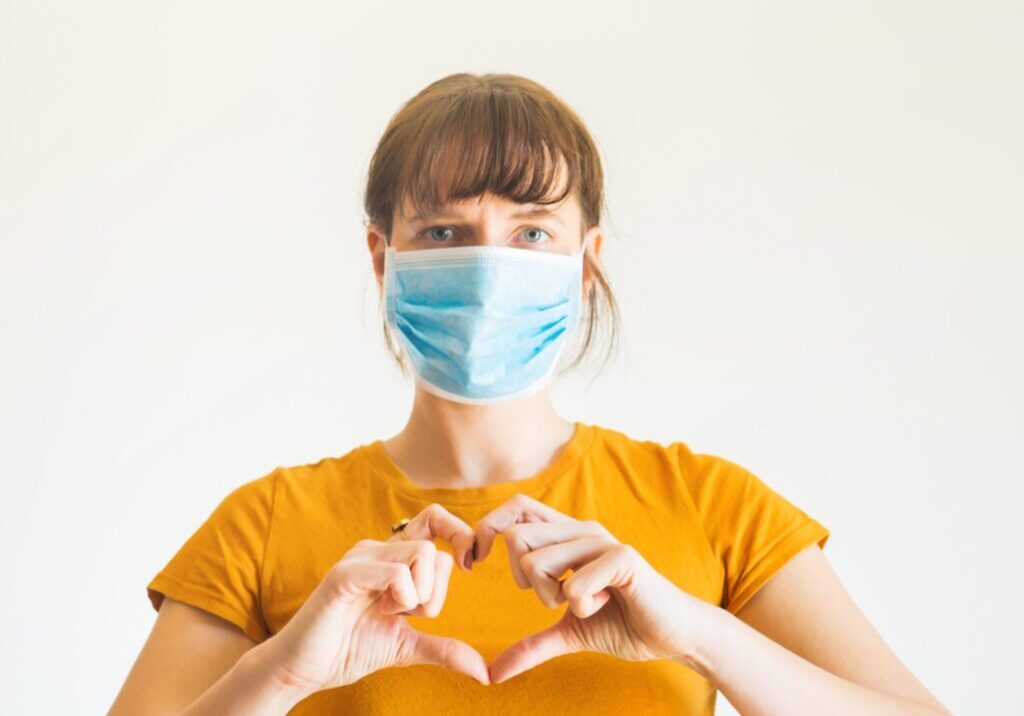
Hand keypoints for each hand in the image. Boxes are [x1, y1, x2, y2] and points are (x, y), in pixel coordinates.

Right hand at [251, 504, 488, 697]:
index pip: (435, 520)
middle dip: (436, 591)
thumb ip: (444, 649)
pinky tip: (381, 612)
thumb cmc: (349, 650)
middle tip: (409, 613)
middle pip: (435, 548)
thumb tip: (485, 671)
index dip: (459, 535)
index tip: (469, 565)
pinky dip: (402, 597)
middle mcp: (377, 549)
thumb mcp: (407, 647)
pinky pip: (396, 572)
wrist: (304, 669)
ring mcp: (360, 557)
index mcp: (392, 558)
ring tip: (391, 613)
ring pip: (421, 554)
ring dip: (419, 595)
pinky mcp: (345, 573)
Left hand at [471, 494, 713, 683]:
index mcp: (566, 536)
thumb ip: (532, 645)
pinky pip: (574, 584)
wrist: (674, 634)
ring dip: (553, 596)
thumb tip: (493, 673)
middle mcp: (581, 530)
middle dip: (524, 581)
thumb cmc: (624, 624)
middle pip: (517, 538)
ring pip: (537, 561)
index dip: (488, 528)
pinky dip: (583, 606)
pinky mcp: (623, 557)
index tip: (477, 565)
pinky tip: (606, 604)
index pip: (516, 509)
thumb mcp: (569, 633)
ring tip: (586, 602)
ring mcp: (601, 540)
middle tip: (555, 597)